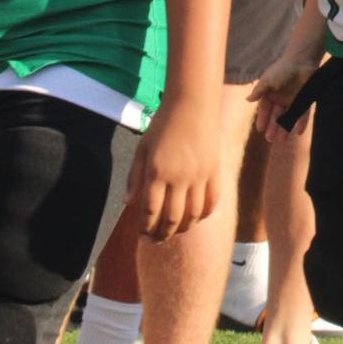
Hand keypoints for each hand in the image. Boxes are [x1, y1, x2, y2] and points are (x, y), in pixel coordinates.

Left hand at [128, 102, 220, 242]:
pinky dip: (204, 215)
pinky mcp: (215, 171)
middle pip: (172, 219)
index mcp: (157, 172)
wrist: (193, 104)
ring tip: (175, 231)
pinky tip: (195, 218)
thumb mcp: (143, 148)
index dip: (145, 228)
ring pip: (193, 215)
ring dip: (183, 228)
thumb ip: (135, 177)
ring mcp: (200, 176)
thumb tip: (128, 203)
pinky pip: (212, 202)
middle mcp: (179, 177)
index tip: (142, 235)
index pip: (150, 211)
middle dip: (163, 234)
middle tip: (156, 240)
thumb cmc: (163, 124)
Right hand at [250, 51, 320, 138]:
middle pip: (276, 116)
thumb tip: (247, 100)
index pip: (265, 109)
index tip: (260, 129)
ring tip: (282, 139)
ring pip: (288, 117)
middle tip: (270, 139)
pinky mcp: (305, 100)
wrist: (301, 61)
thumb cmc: (282, 69)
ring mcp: (293, 100)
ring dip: (285, 128)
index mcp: (271, 93)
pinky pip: (303, 114)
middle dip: (273, 127)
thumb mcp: (268, 80)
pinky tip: (299, 132)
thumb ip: (259, 91)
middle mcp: (281, 98)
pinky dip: (301, 123)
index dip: (262, 119)